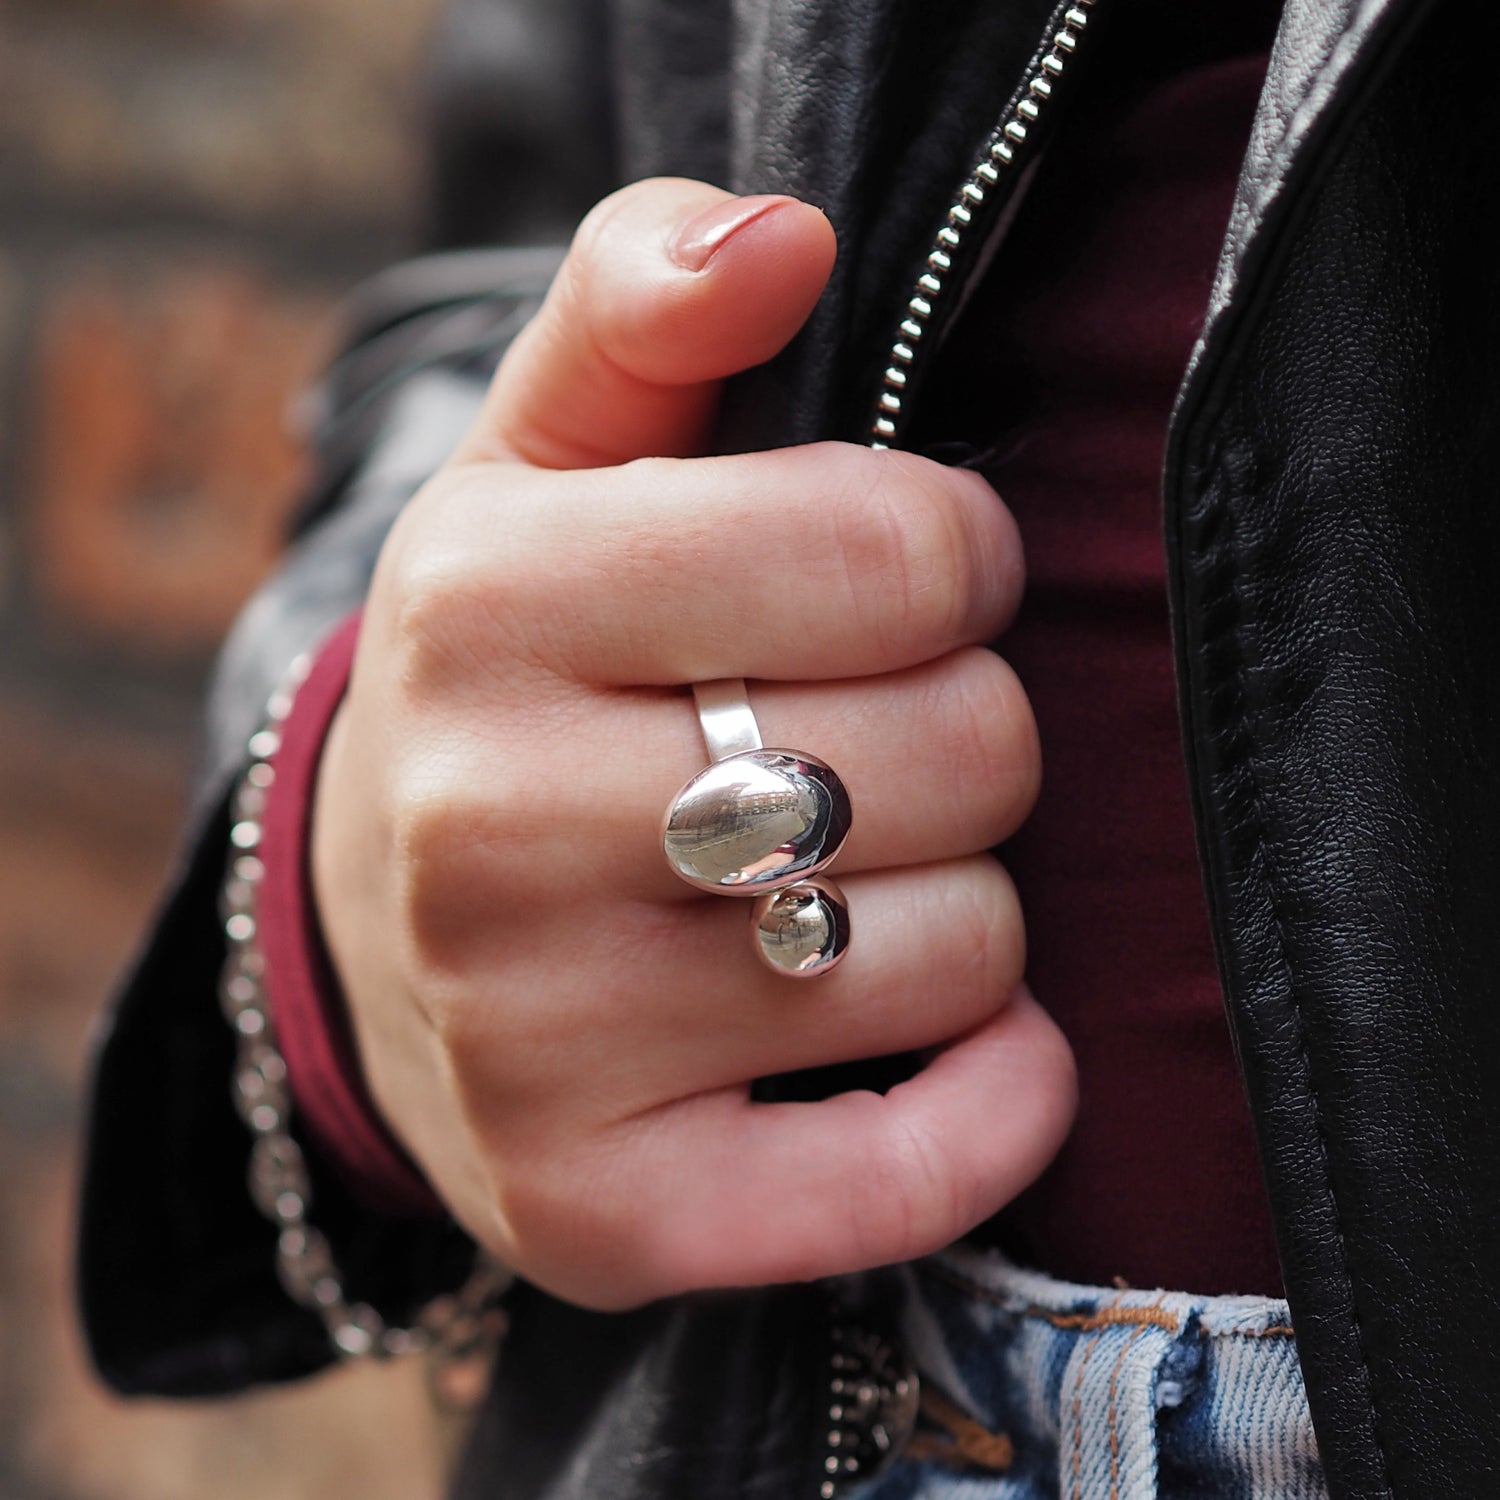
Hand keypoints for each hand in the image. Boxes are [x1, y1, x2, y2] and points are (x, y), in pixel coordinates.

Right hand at [312, 178, 1076, 1310]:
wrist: (384, 936)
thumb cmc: (511, 681)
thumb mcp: (542, 465)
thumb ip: (643, 308)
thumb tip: (781, 233)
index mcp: (479, 607)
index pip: (897, 551)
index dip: (954, 556)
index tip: (911, 583)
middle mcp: (483, 833)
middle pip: (957, 754)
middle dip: (965, 728)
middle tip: (875, 739)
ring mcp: (534, 1049)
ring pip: (960, 950)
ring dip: (962, 899)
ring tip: (850, 876)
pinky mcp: (604, 1214)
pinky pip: (908, 1174)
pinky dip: (993, 1100)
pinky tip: (958, 1037)